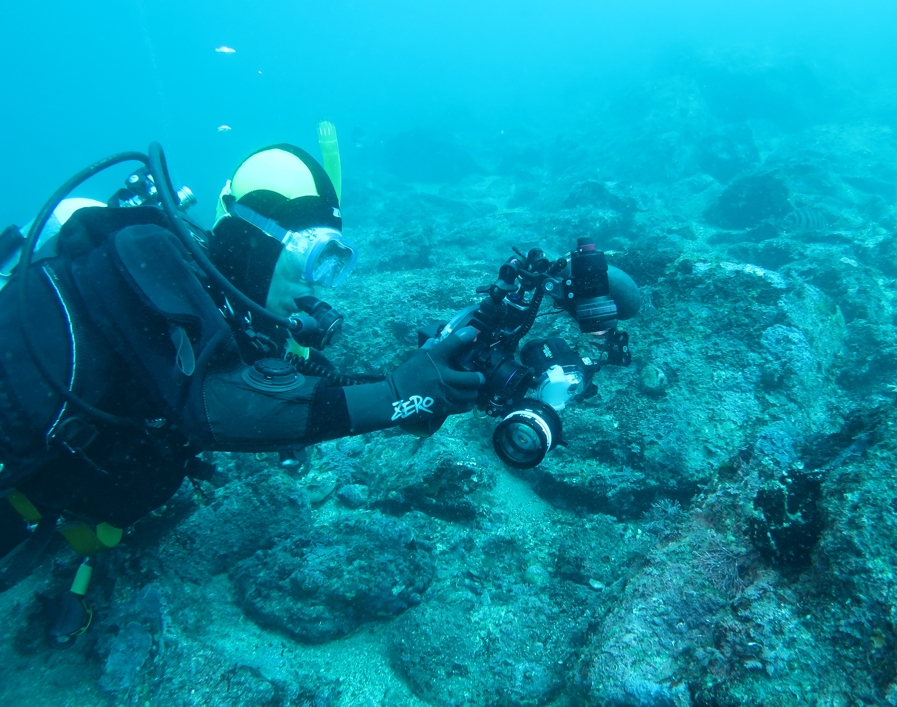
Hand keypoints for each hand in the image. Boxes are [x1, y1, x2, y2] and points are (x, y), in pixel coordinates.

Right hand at [341, 326, 483, 436]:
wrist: (394, 399)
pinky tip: (466, 401)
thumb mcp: (415, 358)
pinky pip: (463, 407)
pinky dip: (467, 403)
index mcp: (433, 359)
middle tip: (479, 377)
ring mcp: (444, 393)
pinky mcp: (443, 407)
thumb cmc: (404, 377)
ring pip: (470, 394)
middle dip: (479, 378)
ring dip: (473, 392)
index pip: (453, 343)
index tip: (474, 332)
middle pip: (472, 378)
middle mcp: (442, 375)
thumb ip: (429, 348)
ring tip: (472, 390)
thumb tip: (437, 339)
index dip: (466, 335)